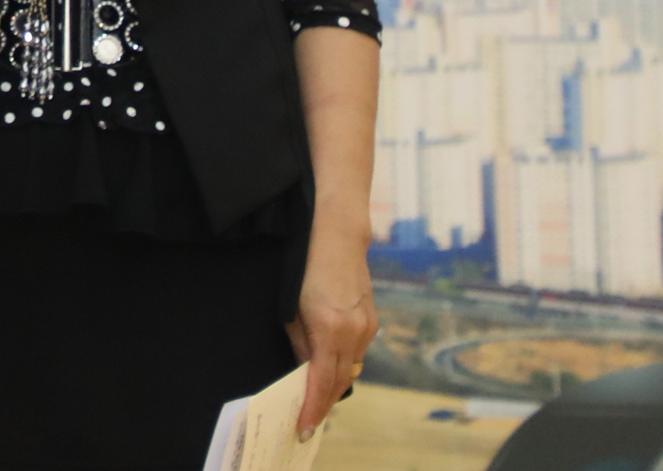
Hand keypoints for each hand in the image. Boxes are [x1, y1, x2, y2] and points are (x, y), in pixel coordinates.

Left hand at [284, 218, 374, 436]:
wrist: (336, 235)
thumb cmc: (304, 268)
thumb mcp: (290, 307)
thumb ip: (299, 342)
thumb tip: (303, 369)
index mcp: (329, 329)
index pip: (323, 381)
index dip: (314, 407)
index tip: (305, 427)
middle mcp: (354, 332)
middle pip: (341, 380)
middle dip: (324, 402)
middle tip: (309, 420)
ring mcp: (366, 326)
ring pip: (351, 367)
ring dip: (334, 383)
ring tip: (317, 398)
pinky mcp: (372, 320)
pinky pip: (357, 351)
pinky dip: (343, 363)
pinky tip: (331, 367)